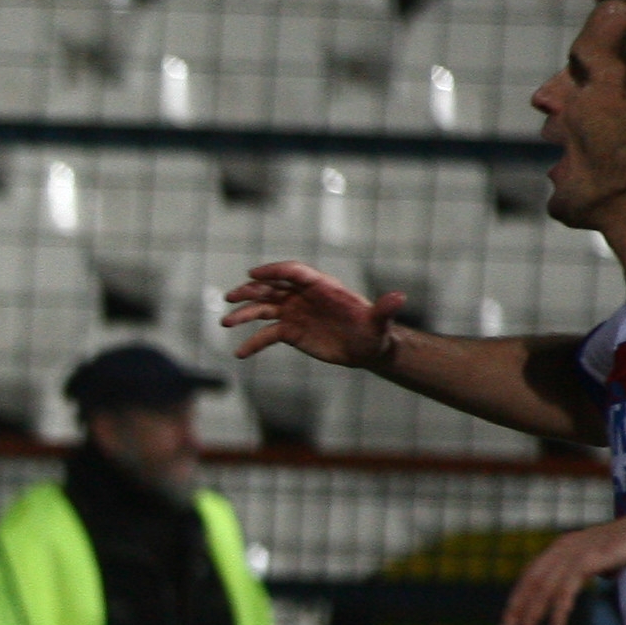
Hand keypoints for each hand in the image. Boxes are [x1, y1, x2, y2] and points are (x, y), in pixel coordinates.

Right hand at [223, 260, 402, 369]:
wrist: (367, 348)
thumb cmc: (374, 331)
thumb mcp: (379, 321)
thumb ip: (384, 309)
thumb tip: (399, 297)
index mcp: (322, 287)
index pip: (294, 273)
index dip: (274, 271)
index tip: (253, 274)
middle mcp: (304, 297)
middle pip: (272, 288)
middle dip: (250, 290)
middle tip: (231, 296)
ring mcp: (294, 313)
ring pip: (263, 309)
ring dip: (244, 313)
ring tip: (225, 322)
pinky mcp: (290, 332)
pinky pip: (266, 335)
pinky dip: (252, 343)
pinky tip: (240, 353)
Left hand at [498, 513, 625, 624]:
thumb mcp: (604, 556)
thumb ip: (593, 565)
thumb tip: (599, 576)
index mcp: (562, 547)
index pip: (531, 576)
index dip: (518, 598)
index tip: (508, 621)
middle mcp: (563, 548)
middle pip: (531, 584)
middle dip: (517, 610)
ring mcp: (575, 553)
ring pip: (544, 589)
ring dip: (532, 615)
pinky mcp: (590, 560)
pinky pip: (567, 590)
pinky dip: (558, 611)